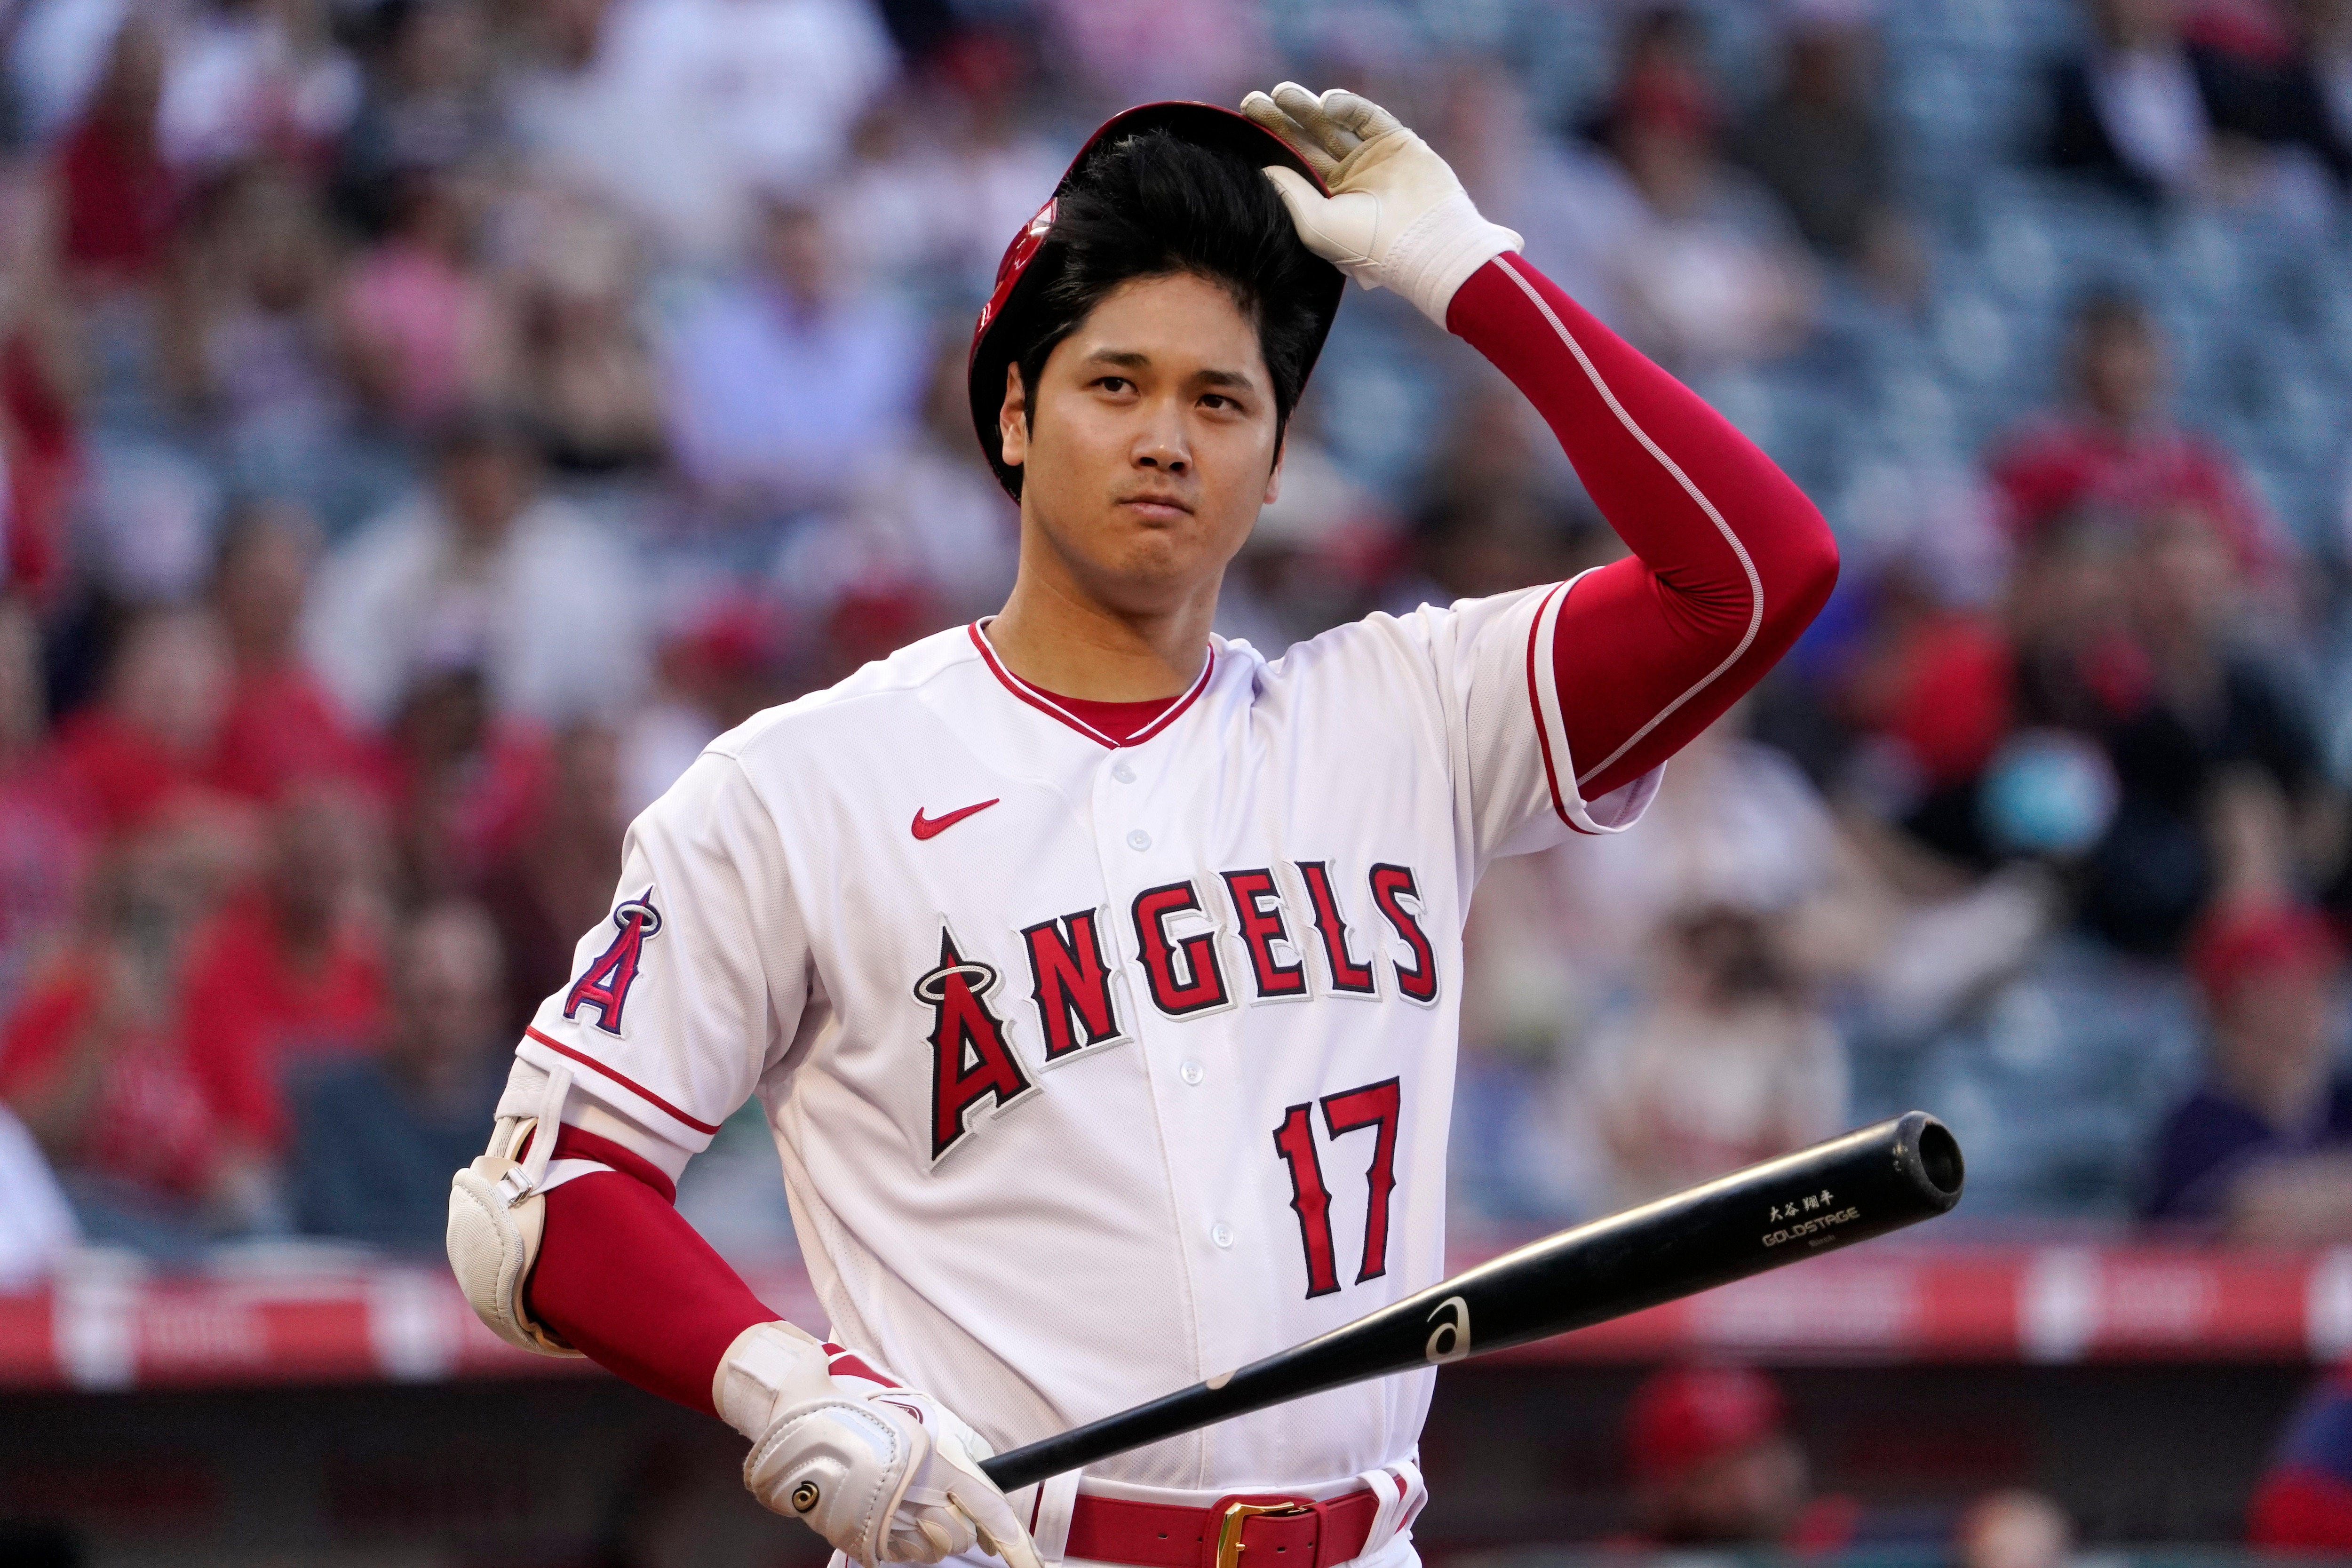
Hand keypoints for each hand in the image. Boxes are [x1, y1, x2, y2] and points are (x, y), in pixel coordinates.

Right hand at [718, 1323, 1043, 1567]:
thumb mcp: (901, 1425)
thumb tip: (968, 1496)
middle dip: (961, 1530)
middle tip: (945, 1510)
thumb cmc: (849, 1417)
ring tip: (913, 1513)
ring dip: (933, 1540)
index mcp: (930, 1460)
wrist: (796, 1427)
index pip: (985, 1503)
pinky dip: (907, 1549)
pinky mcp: (862, 1536)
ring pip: (933, 1550)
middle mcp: (914, 1494)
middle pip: (959, 1534)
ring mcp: (887, 1519)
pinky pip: (902, 1557)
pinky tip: (896, 1526)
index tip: (1026, 1555)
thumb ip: (934, 1457)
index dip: (1008, 1534)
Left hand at [1239, 82, 1521, 328]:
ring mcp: (1370, 159)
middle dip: (1280, 119)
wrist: (1423, 242)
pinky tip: (1326, 103)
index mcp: (1324, 203)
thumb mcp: (1315, 224)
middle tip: (1252, 101)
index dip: (1268, 143)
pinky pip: (1366, 116)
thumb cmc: (1366, 245)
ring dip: (1306, 107)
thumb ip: (1288, 193)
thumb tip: (1262, 167)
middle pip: (1305, 140)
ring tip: (1281, 93)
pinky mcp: (1395, 141)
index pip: (1290, 165)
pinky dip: (1347, 106)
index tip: (1244, 125)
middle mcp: (1346, 180)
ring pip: (1332, 125)